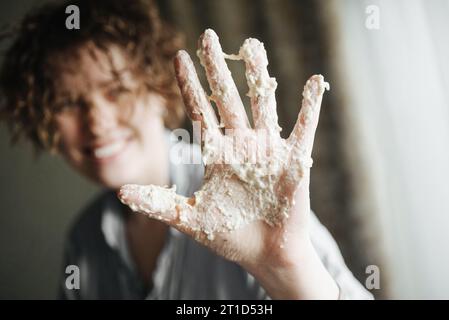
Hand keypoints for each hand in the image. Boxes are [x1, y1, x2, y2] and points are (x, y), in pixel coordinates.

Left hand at [119, 29, 335, 298]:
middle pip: (227, 98)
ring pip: (262, 105)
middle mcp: (242, 145)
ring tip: (252, 45)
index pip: (200, 110)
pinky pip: (305, 128)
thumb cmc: (229, 236)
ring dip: (258, 76)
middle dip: (218, 68)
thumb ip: (158, 204)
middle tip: (208, 36)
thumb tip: (120, 194)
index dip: (189, 84)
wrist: (265, 255)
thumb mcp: (189, 218)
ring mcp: (269, 150)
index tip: (179, 56)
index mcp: (217, 154)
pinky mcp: (295, 161)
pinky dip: (310, 106)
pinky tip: (313, 81)